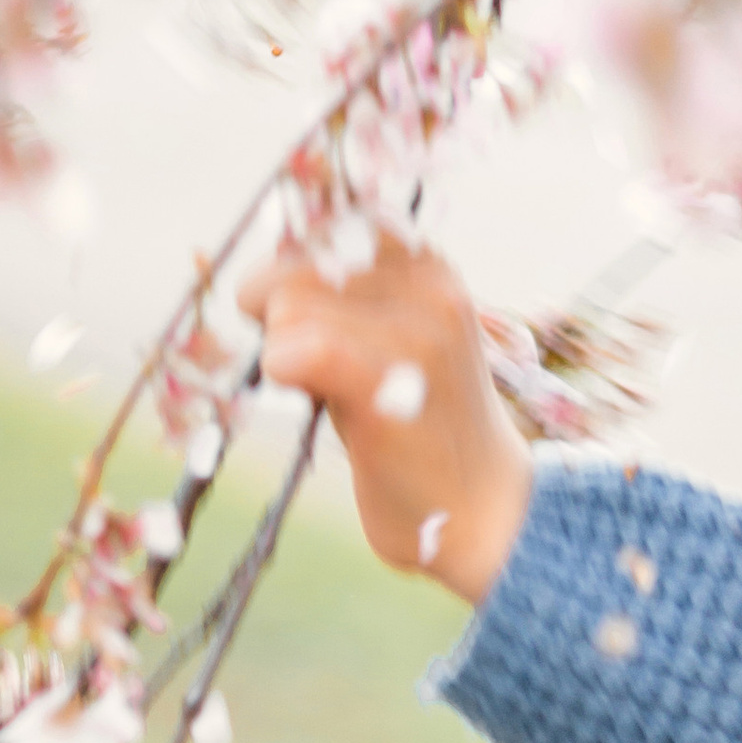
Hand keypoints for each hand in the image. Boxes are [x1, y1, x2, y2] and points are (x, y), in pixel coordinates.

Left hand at [238, 233, 534, 603]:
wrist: (487, 513)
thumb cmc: (423, 431)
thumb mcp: (395, 341)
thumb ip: (347, 298)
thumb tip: (254, 276)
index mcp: (430, 266)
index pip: (323, 229)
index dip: (293, 273)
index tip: (304, 320)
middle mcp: (430, 283)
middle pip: (293, 270)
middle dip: (281, 320)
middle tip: (318, 371)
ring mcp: (416, 328)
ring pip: (285, 311)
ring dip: (286, 358)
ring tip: (340, 397)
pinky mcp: (391, 378)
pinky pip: (295, 352)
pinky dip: (288, 379)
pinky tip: (323, 406)